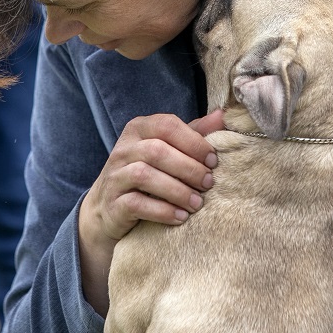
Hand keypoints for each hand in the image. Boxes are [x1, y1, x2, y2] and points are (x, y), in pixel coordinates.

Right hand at [78, 109, 224, 313]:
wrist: (109, 208)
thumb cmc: (148, 174)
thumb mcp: (168, 149)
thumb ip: (193, 133)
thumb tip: (223, 115)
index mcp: (138, 129)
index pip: (166, 125)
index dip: (193, 142)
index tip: (213, 161)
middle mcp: (123, 149)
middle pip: (157, 151)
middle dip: (188, 168)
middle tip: (209, 184)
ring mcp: (115, 176)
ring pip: (145, 176)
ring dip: (178, 191)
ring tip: (197, 203)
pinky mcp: (112, 203)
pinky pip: (136, 203)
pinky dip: (162, 211)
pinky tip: (180, 217)